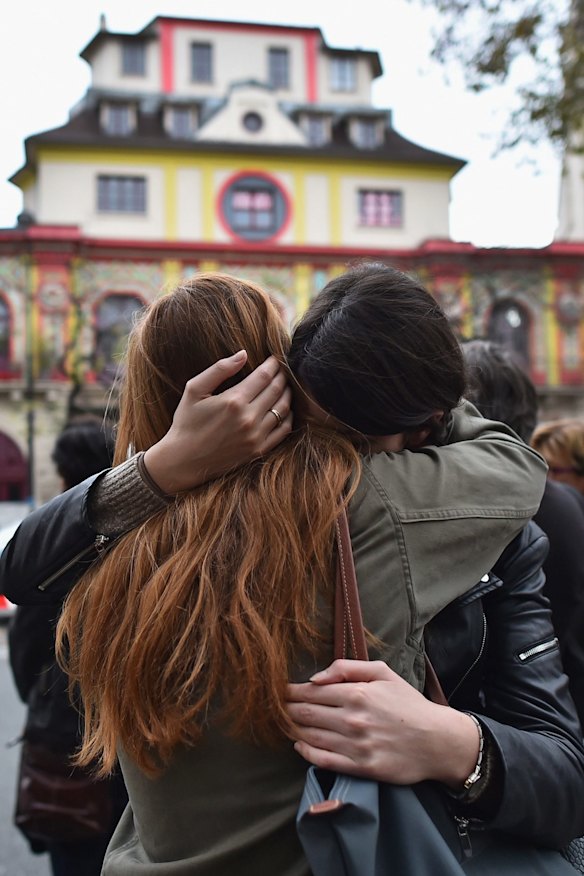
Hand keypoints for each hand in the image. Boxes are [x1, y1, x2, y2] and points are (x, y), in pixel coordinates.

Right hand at [144, 351, 291, 493]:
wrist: (183, 460)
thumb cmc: (187, 422)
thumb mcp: (194, 390)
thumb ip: (219, 369)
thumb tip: (243, 354)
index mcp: (233, 401)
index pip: (264, 376)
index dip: (273, 364)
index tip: (274, 358)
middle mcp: (248, 418)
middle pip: (277, 390)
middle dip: (281, 376)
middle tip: (282, 369)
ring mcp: (256, 436)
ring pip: (283, 408)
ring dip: (287, 393)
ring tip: (284, 385)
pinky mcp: (259, 450)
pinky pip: (283, 430)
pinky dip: (288, 416)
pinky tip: (284, 408)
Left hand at [287, 659, 479, 787]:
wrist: (437, 741)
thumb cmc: (408, 704)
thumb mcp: (383, 673)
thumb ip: (346, 668)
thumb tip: (315, 677)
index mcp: (357, 694)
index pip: (311, 692)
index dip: (290, 692)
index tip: (278, 691)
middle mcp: (353, 720)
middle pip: (306, 714)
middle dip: (286, 710)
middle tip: (273, 707)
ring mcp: (356, 746)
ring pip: (311, 737)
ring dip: (293, 729)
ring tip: (283, 724)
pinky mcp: (361, 769)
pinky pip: (324, 761)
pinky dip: (306, 753)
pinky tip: (300, 745)